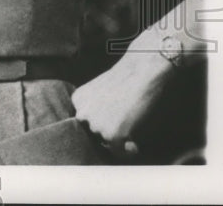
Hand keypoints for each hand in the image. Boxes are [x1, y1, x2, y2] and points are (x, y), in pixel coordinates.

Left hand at [71, 29, 174, 157]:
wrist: (143, 69)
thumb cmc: (129, 77)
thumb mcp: (104, 91)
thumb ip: (98, 109)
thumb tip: (104, 133)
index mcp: (78, 100)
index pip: (87, 122)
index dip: (104, 123)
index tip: (116, 118)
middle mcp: (82, 113)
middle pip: (95, 133)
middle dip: (110, 130)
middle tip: (126, 123)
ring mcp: (96, 125)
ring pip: (107, 142)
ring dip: (120, 138)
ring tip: (132, 124)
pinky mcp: (112, 135)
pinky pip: (118, 152)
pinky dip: (127, 151)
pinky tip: (134, 143)